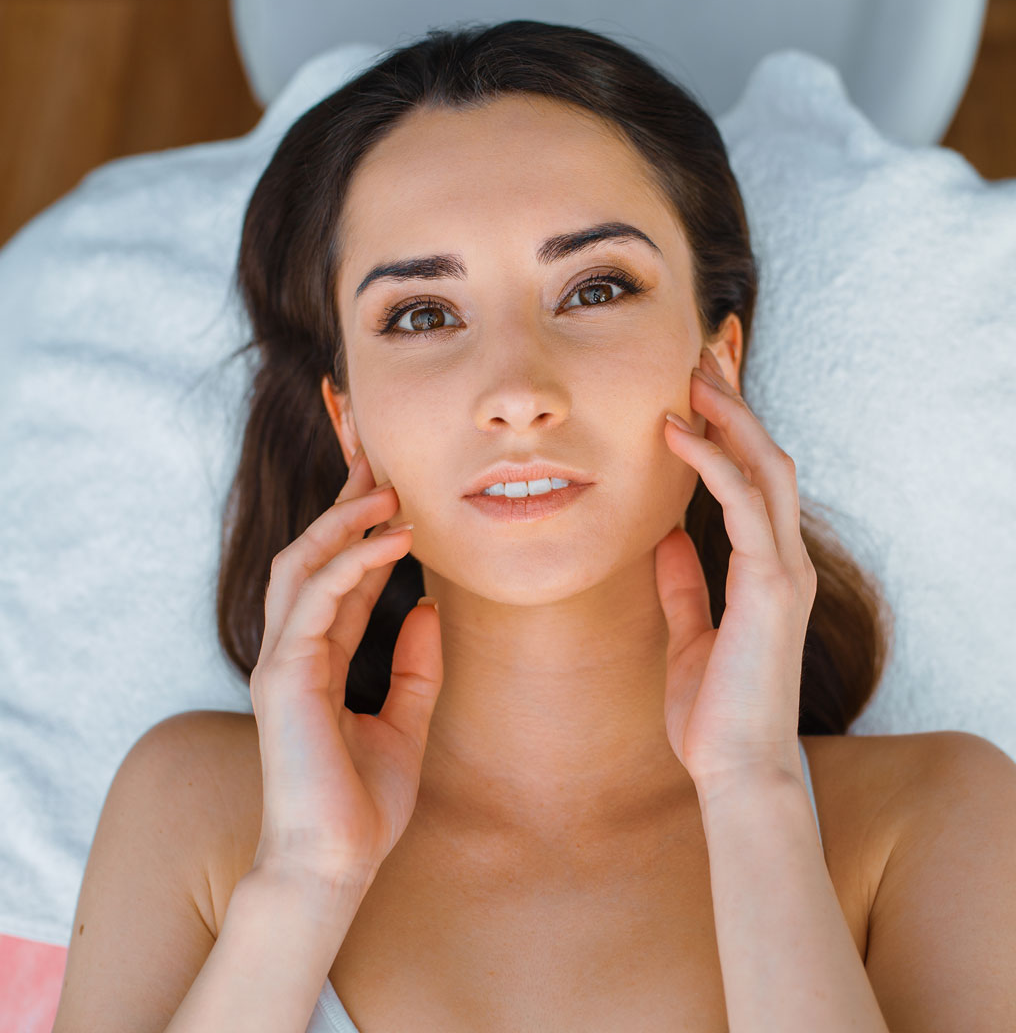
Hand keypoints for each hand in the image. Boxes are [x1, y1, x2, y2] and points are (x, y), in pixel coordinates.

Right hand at [249, 449, 442, 893]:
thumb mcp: (406, 722)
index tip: (396, 486)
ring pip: (302, 560)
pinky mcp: (284, 674)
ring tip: (390, 488)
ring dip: (345, 517)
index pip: (340, 573)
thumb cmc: (362, 804)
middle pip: (311, 550)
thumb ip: (415, 665)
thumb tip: (429, 607)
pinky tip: (396, 537)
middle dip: (343, 499)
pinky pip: (316, 596)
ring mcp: (284, 658)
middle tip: (381, 455)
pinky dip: (354, 558)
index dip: (364, 526)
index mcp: (321, 656)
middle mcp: (296, 648)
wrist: (335, 865)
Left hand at [656, 347, 816, 790]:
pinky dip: (711, 463)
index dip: (730, 428)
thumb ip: (683, 586)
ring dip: (730, 416)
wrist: (734, 770)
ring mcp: (784, 570)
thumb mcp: (690, 633)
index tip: (697, 388)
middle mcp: (783, 559)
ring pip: (767, 467)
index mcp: (766, 567)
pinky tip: (676, 433)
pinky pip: (744, 506)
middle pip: (767, 456)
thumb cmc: (714, 711)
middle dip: (736, 403)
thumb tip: (665, 542)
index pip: (753, 478)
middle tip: (701, 354)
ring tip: (693, 373)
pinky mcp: (772, 587)